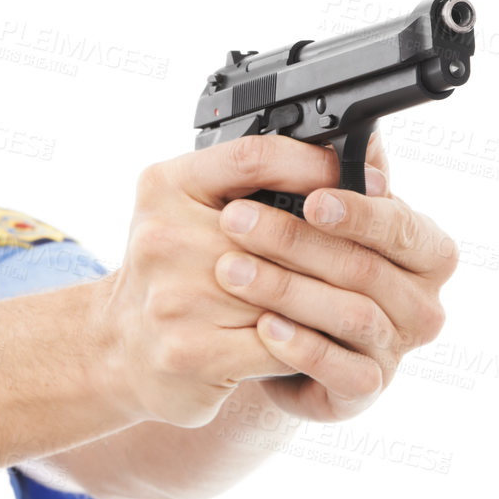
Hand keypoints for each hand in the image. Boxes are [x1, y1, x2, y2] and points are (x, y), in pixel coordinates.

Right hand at [94, 135, 366, 428]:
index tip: (357, 177)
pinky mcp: (192, 351)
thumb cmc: (171, 273)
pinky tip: (327, 338)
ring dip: (330, 296)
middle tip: (380, 244)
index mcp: (165, 188)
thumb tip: (351, 147)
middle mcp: (164, 237)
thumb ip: (251, 181)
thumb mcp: (191, 208)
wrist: (118, 348)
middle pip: (280, 231)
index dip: (313, 164)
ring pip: (286, 292)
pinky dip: (310, 341)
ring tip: (366, 294)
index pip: (252, 158)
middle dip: (337, 240)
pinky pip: (279, 342)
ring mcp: (175, 297)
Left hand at [214, 129, 458, 421]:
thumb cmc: (302, 265)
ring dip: (288, 289)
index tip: (311, 199)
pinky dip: (301, 347)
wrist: (272, 340)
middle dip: (297, 241)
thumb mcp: (315, 216)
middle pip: (367, 268)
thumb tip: (348, 130)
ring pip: (352, 316)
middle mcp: (421, 302)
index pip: (402, 226)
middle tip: (237, 220)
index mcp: (423, 250)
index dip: (359, 211)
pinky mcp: (364, 389)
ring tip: (231, 270)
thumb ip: (335, 176)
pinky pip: (341, 371)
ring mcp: (397, 350)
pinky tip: (262, 327)